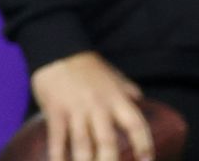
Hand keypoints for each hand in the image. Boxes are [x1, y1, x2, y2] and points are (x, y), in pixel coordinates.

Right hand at [28, 51, 154, 160]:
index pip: (135, 125)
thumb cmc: (87, 66)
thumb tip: (141, 100)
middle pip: (107, 141)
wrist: (56, 49)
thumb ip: (127, 89)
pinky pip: (57, 137)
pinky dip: (58, 155)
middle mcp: (98, 106)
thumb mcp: (113, 75)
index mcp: (116, 98)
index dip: (144, 144)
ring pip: (82, 143)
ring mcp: (75, 109)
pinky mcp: (55, 110)